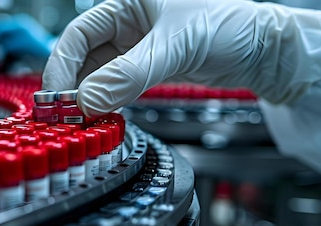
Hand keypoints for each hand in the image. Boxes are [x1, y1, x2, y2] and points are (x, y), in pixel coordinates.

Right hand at [42, 0, 320, 116]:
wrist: (261, 50)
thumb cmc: (229, 26)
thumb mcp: (175, 46)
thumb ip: (129, 74)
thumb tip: (89, 99)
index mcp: (126, 3)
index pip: (79, 34)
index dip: (63, 65)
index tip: (58, 96)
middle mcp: (125, 23)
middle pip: (82, 56)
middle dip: (72, 85)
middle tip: (65, 114)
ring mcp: (134, 47)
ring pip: (97, 74)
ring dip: (88, 97)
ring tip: (82, 118)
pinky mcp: (145, 67)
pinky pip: (115, 85)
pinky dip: (107, 101)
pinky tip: (103, 113)